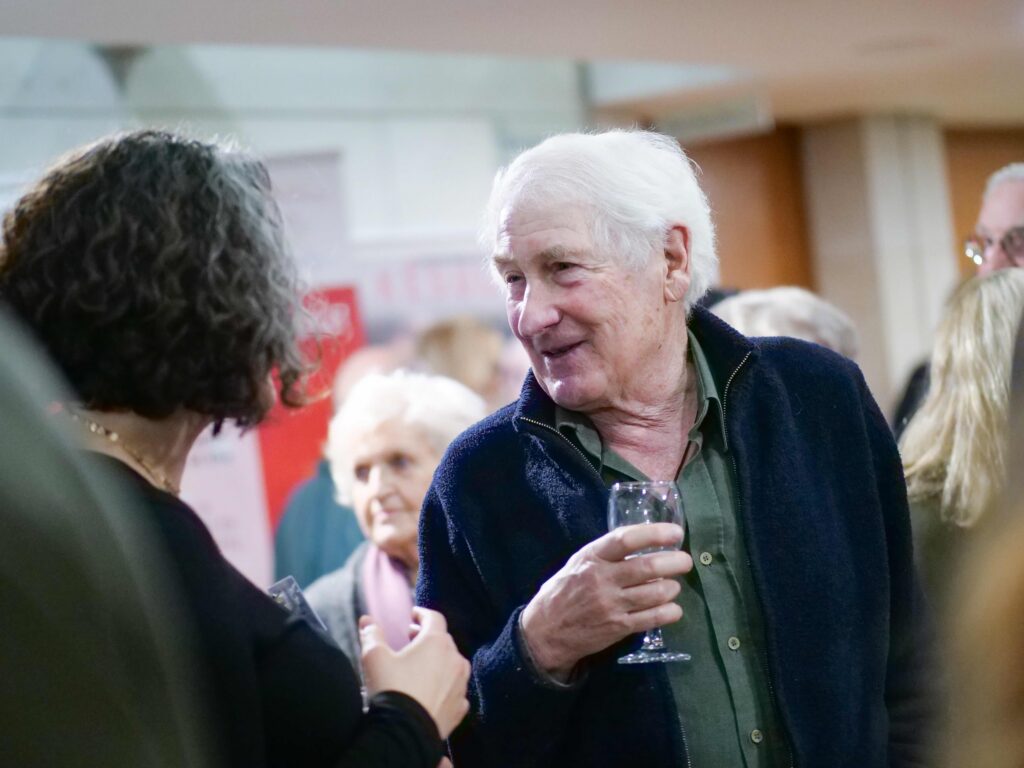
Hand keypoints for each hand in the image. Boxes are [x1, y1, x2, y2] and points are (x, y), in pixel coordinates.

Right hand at [360, 607, 470, 738]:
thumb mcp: (374, 657)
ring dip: (440, 661)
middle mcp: (455, 659)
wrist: (406, 733)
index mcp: (436, 642)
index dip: (422, 614)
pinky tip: (434, 691)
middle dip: (428, 637)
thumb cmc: (392, 688)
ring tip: (422, 666)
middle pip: (444, 640)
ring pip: (453, 664)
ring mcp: (461, 684)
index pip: (434, 618)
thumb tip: (367, 621)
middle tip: (412, 640)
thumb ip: (372, 635)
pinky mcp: (460, 707)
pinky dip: (446, 686)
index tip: (413, 615)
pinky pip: (455, 689)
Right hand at [520, 522, 691, 680]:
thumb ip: (606, 554)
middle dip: (674, 562)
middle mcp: (602, 579)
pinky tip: (674, 608)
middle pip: (647, 566)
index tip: (676, 533)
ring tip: (675, 585)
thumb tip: (644, 544)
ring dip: (672, 587)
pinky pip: (652, 618)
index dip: (655, 534)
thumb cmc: (564, 590)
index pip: (626, 539)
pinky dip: (669, 612)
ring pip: (655, 593)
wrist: (546, 631)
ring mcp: (611, 605)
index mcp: (592, 557)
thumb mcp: (579, 563)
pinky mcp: (618, 627)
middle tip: (685, 561)